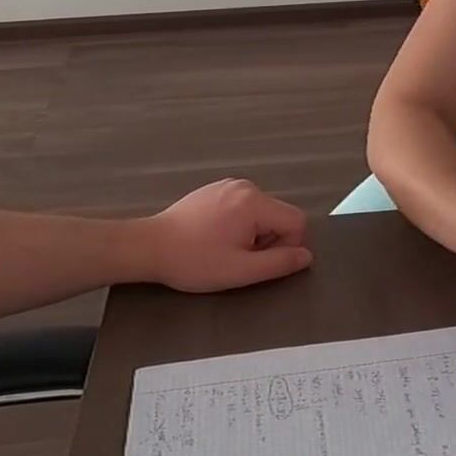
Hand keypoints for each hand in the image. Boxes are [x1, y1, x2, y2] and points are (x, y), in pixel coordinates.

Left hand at [140, 179, 312, 292]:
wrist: (148, 247)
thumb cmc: (194, 261)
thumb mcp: (241, 270)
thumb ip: (280, 263)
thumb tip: (306, 256)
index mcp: (254, 202)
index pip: (297, 221)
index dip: (288, 246)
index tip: (260, 261)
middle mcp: (245, 186)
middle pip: (279, 215)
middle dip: (267, 240)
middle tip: (237, 258)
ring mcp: (227, 185)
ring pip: (261, 213)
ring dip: (252, 234)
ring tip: (222, 249)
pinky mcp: (213, 189)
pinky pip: (243, 207)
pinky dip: (237, 225)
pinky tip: (213, 238)